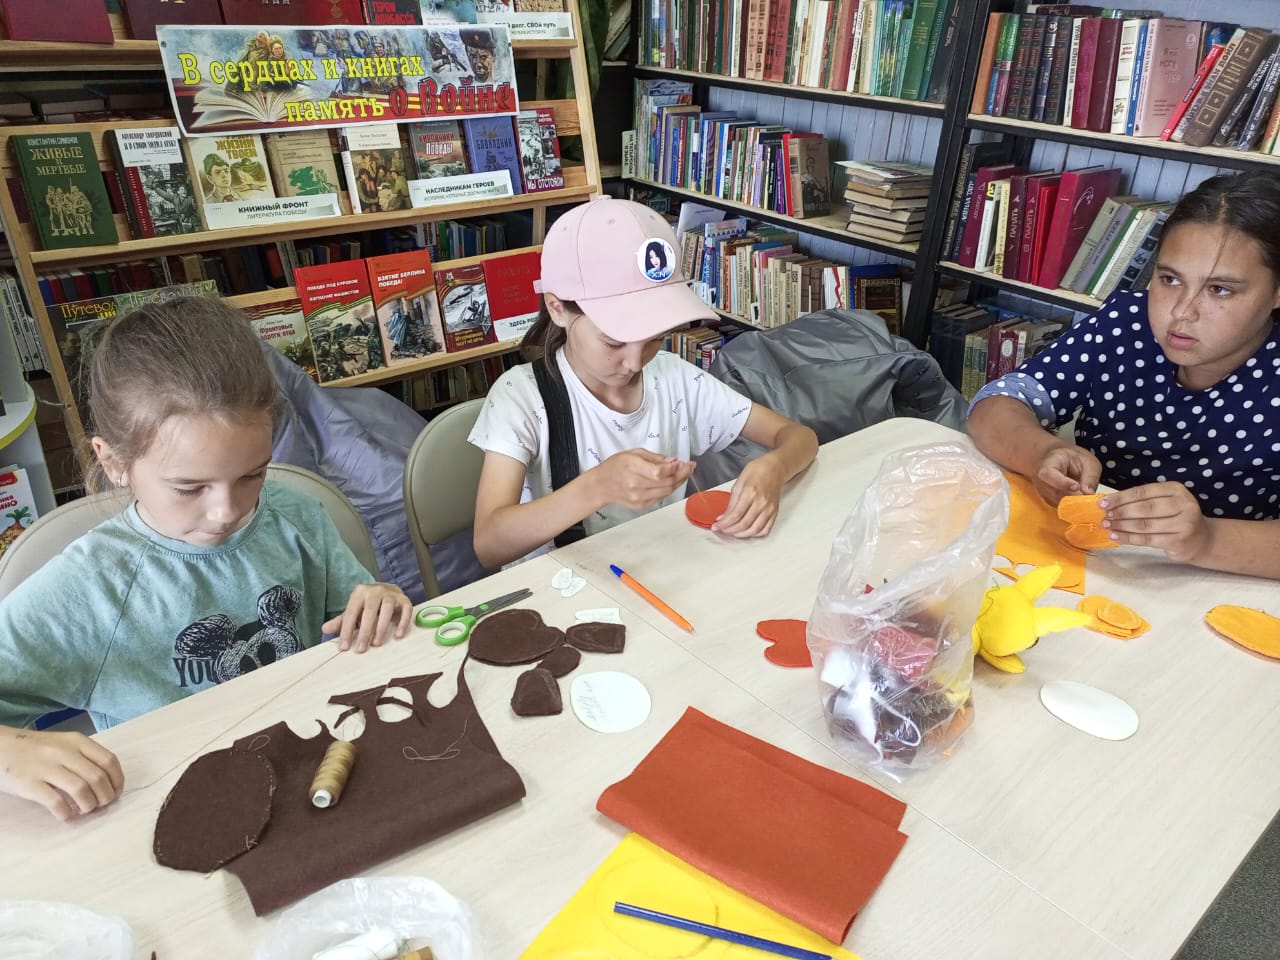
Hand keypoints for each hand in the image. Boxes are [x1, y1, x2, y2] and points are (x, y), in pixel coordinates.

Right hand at [0, 726, 123, 820]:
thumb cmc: (35, 748)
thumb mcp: (63, 743)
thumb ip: (83, 757)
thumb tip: (107, 782)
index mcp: (77, 741)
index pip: (109, 761)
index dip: (117, 780)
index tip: (116, 793)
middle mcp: (64, 752)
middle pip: (98, 778)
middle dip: (105, 797)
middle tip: (101, 805)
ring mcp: (46, 768)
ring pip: (81, 790)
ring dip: (89, 806)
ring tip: (85, 810)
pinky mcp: (29, 784)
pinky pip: (56, 802)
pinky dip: (67, 813)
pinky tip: (66, 815)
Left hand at [324, 582, 412, 652]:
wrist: (388, 589)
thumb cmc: (368, 604)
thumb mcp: (354, 611)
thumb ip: (341, 621)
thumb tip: (325, 629)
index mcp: (359, 593)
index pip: (351, 613)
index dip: (347, 630)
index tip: (344, 647)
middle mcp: (375, 591)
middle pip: (369, 611)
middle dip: (364, 631)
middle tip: (361, 649)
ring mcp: (391, 594)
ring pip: (387, 609)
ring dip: (381, 627)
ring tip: (376, 643)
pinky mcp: (404, 599)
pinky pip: (405, 610)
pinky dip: (402, 622)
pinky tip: (398, 635)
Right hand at [590, 449, 694, 510]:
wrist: (601, 485)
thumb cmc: (615, 466)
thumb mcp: (633, 453)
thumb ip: (654, 458)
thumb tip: (674, 461)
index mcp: (633, 468)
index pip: (659, 472)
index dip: (675, 468)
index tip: (684, 462)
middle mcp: (636, 485)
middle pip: (667, 482)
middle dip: (683, 474)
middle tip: (690, 466)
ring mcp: (639, 498)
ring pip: (667, 491)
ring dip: (679, 482)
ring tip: (685, 473)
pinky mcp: (642, 505)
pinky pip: (661, 497)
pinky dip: (670, 488)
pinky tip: (673, 480)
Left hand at [714, 456, 784, 537]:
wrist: (774, 468)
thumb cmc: (757, 471)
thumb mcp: (739, 483)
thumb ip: (731, 502)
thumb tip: (723, 517)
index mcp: (750, 493)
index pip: (735, 515)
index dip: (724, 524)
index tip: (716, 526)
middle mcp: (761, 503)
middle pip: (744, 524)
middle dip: (730, 530)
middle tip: (722, 530)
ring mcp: (769, 509)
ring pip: (754, 530)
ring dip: (741, 535)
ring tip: (732, 532)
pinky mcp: (774, 513)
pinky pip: (765, 530)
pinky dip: (755, 534)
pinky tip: (747, 532)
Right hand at [1034, 444, 1101, 504]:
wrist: (1061, 461)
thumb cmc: (1073, 459)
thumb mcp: (1087, 461)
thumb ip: (1089, 476)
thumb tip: (1088, 493)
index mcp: (1048, 464)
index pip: (1049, 474)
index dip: (1062, 483)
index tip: (1077, 487)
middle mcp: (1040, 479)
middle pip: (1053, 491)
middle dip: (1072, 496)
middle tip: (1087, 497)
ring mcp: (1043, 491)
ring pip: (1057, 501)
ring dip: (1073, 502)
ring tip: (1086, 499)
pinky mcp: (1049, 500)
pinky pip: (1059, 506)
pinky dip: (1071, 506)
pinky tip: (1081, 502)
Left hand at [1100, 482, 1210, 562]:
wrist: (1202, 540)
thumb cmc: (1176, 517)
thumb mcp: (1166, 502)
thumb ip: (1143, 500)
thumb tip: (1110, 503)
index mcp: (1177, 490)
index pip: (1143, 492)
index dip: (1121, 498)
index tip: (1103, 503)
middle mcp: (1183, 504)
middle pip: (1144, 508)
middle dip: (1120, 512)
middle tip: (1104, 515)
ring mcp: (1183, 524)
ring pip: (1144, 525)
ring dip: (1122, 525)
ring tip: (1107, 526)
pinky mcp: (1179, 541)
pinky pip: (1147, 539)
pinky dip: (1128, 538)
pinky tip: (1115, 537)